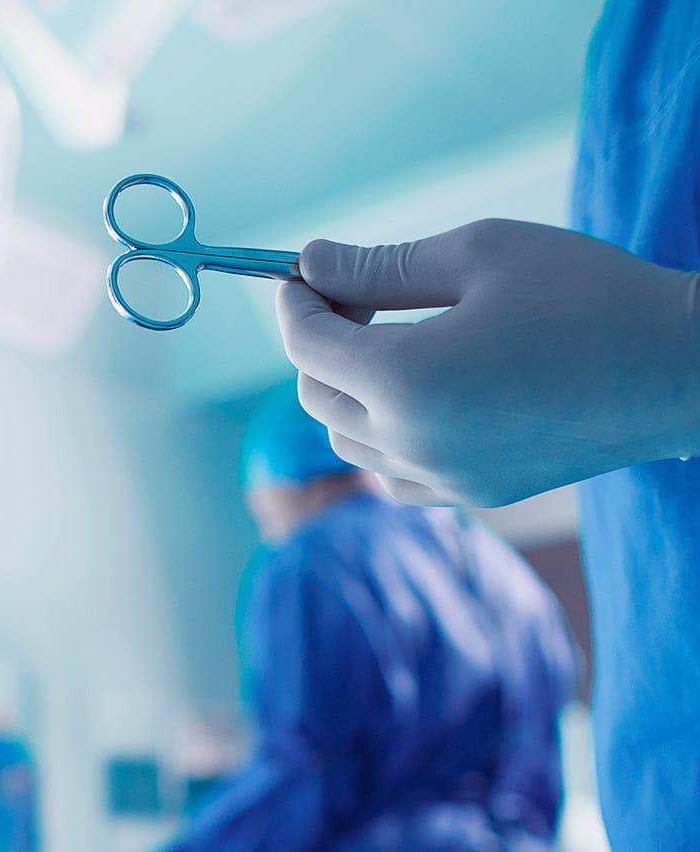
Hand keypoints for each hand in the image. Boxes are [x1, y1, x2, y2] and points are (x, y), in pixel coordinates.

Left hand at [275, 218, 699, 506]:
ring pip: (348, 440)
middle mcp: (414, 442)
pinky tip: (424, 391)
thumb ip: (380, 264)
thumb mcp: (479, 253)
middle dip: (321, 341)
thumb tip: (310, 261)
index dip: (296, 301)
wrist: (687, 369)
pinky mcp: (478, 494)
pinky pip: (393, 472)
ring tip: (395, 337)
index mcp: (406, 381)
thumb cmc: (589, 296)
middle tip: (361, 295)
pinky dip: (384, 434)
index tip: (310, 271)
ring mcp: (446, 477)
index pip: (305, 344)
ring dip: (349, 389)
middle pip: (317, 394)